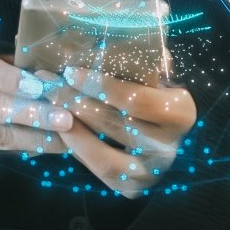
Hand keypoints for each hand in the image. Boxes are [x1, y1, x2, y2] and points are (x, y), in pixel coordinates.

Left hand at [47, 71, 197, 197]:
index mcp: (181, 112)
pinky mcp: (133, 188)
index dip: (100, 86)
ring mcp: (152, 173)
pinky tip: (61, 130)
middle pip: (113, 125)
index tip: (71, 71)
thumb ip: (141, 56)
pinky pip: (97, 171)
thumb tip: (106, 41)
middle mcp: (170, 147)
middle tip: (49, 86)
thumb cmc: (155, 89)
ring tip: (48, 108)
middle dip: (75, 103)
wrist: (164, 131)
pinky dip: (77, 150)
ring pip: (102, 156)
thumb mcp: (154, 69)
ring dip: (69, 129)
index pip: (136, 100)